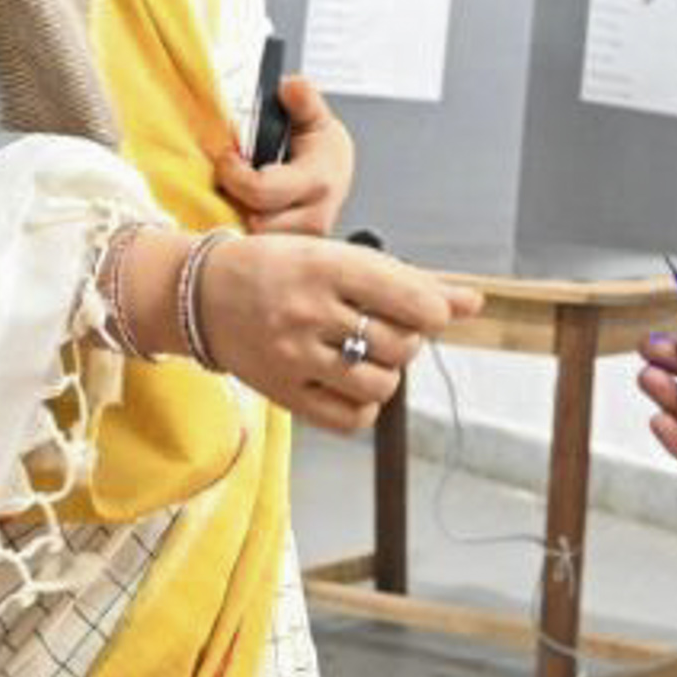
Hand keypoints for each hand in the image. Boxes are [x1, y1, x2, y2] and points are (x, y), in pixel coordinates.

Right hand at [189, 233, 476, 434]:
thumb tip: (474, 303)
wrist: (203, 293)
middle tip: (379, 328)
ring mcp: (293, 356)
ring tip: (362, 354)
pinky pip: (352, 418)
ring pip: (382, 383)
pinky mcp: (283, 393)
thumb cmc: (281, 268)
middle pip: (402, 346)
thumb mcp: (340, 258)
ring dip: (385, 372)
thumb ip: (410, 281)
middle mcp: (309, 311)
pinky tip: (348, 382)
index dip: (432, 313)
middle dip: (405, 340)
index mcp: (327, 267)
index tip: (418, 311)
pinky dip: (364, 404)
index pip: (414, 302)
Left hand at [208, 72, 353, 239]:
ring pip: (255, 242)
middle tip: (233, 178)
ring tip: (242, 196)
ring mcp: (305, 240)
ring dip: (241, 218)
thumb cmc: (322, 149)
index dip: (234, 174)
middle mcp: (316, 218)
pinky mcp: (293, 253)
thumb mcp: (316, 118)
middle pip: (254, 223)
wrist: (336, 175)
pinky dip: (247, 235)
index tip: (228, 157)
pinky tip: (247, 212)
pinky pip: (261, 253)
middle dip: (237, 200)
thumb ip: (304, 100)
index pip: (261, 190)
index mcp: (318, 182)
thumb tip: (292, 85)